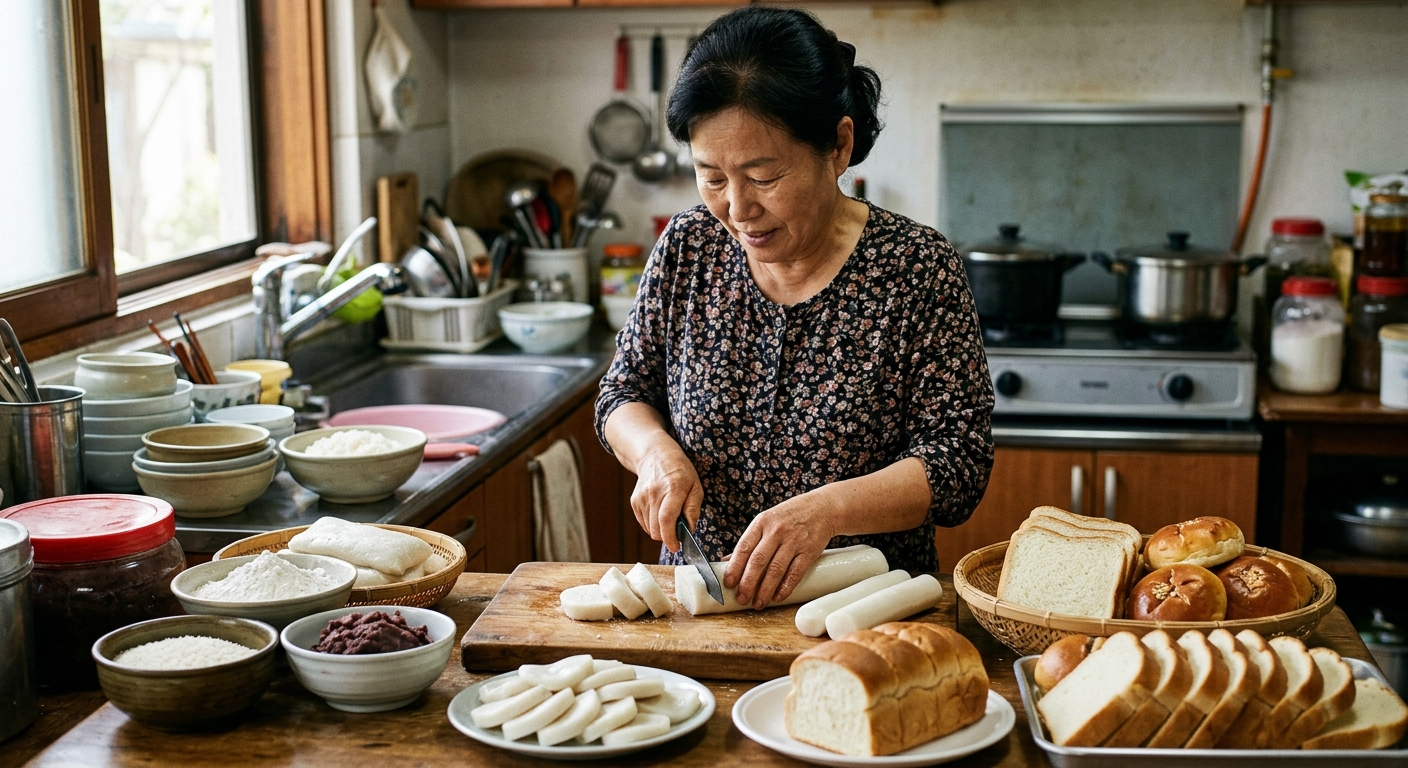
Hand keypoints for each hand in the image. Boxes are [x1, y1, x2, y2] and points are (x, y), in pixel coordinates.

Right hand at [630, 439, 703, 552]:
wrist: (655, 456)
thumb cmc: (680, 472)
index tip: (676, 547)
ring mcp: (642, 498)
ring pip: (649, 529)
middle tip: (677, 531)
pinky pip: (644, 523)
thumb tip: (690, 530)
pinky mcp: (635, 502)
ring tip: (669, 516)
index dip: (670, 537)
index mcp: (673, 488)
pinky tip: (659, 512)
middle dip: (667, 537)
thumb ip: (693, 509)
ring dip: (660, 530)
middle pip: (656, 529)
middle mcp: (654, 493)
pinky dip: (652, 524)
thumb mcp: (696, 486)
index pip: (666, 519)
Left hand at [725, 492, 836, 608]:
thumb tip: (726, 562)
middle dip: (748, 583)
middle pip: (758, 561)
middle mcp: (776, 531)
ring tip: (758, 603)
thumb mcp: (766, 521)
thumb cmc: (790, 516)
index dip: (734, 567)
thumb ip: (749, 542)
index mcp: (761, 523)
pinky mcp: (809, 550)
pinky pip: (795, 572)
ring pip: (776, 569)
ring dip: (765, 589)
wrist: (823, 508)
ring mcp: (794, 541)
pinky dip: (786, 587)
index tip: (728, 584)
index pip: (744, 547)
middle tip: (742, 599)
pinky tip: (778, 597)